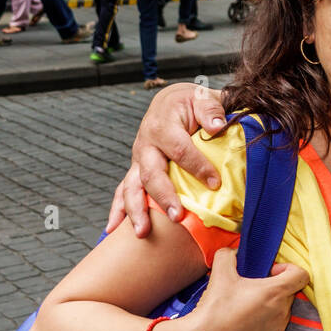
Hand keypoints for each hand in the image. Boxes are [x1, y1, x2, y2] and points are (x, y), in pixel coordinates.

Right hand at [105, 82, 228, 236]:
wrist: (171, 101)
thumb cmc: (191, 102)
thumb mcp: (203, 97)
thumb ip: (211, 109)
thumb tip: (217, 127)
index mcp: (163, 125)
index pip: (180, 149)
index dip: (198, 167)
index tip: (215, 183)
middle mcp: (146, 144)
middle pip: (151, 173)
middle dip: (163, 197)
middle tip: (177, 217)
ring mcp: (139, 159)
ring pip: (132, 186)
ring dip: (135, 210)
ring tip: (141, 233)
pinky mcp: (136, 169)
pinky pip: (124, 191)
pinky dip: (117, 210)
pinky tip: (113, 230)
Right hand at [178, 248, 308, 330]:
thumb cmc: (214, 308)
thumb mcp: (219, 273)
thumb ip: (228, 255)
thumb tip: (234, 253)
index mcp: (275, 292)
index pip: (301, 275)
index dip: (288, 269)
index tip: (271, 272)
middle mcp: (282, 313)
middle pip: (288, 294)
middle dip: (274, 289)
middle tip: (252, 290)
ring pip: (281, 313)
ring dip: (269, 308)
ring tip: (246, 309)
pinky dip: (263, 327)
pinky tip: (244, 327)